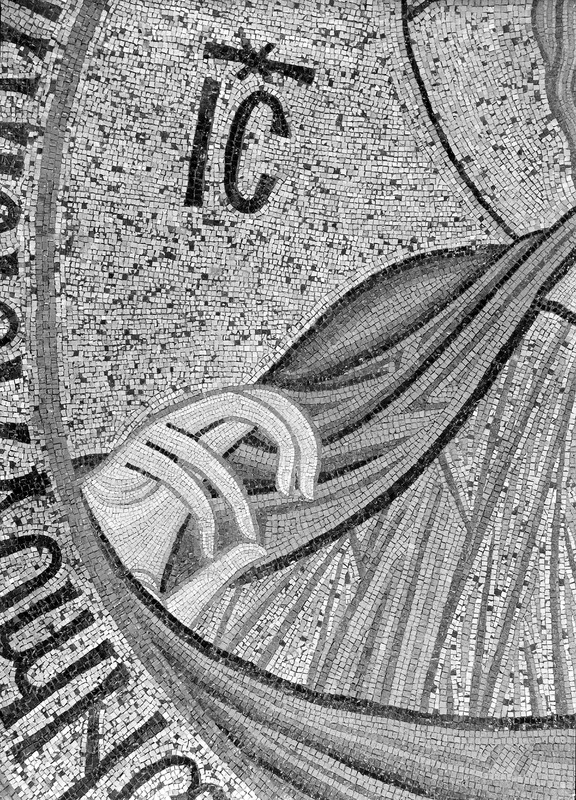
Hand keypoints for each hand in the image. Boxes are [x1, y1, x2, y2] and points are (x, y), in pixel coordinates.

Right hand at [82, 386, 319, 625]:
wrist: (76, 566)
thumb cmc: (131, 563)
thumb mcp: (193, 570)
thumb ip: (224, 563)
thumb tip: (256, 550)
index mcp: (201, 445)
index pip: (260, 408)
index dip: (297, 436)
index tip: (311, 491)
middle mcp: (179, 434)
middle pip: (247, 399)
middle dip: (290, 436)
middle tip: (306, 490)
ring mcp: (152, 441)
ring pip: (213, 447)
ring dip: (237, 496)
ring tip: (248, 536)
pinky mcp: (127, 456)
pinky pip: (181, 474)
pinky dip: (201, 512)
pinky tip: (203, 549)